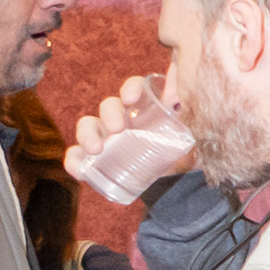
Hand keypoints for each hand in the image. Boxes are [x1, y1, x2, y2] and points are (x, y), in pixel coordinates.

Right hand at [66, 76, 192, 193]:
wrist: (183, 181)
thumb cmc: (187, 148)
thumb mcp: (195, 127)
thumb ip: (190, 105)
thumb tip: (178, 92)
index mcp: (146, 107)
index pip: (134, 89)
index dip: (131, 88)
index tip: (132, 98)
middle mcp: (124, 118)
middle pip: (109, 106)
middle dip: (109, 113)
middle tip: (118, 128)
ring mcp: (109, 138)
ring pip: (89, 126)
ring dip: (88, 134)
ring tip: (96, 149)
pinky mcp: (100, 160)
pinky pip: (79, 157)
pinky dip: (74, 162)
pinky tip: (79, 171)